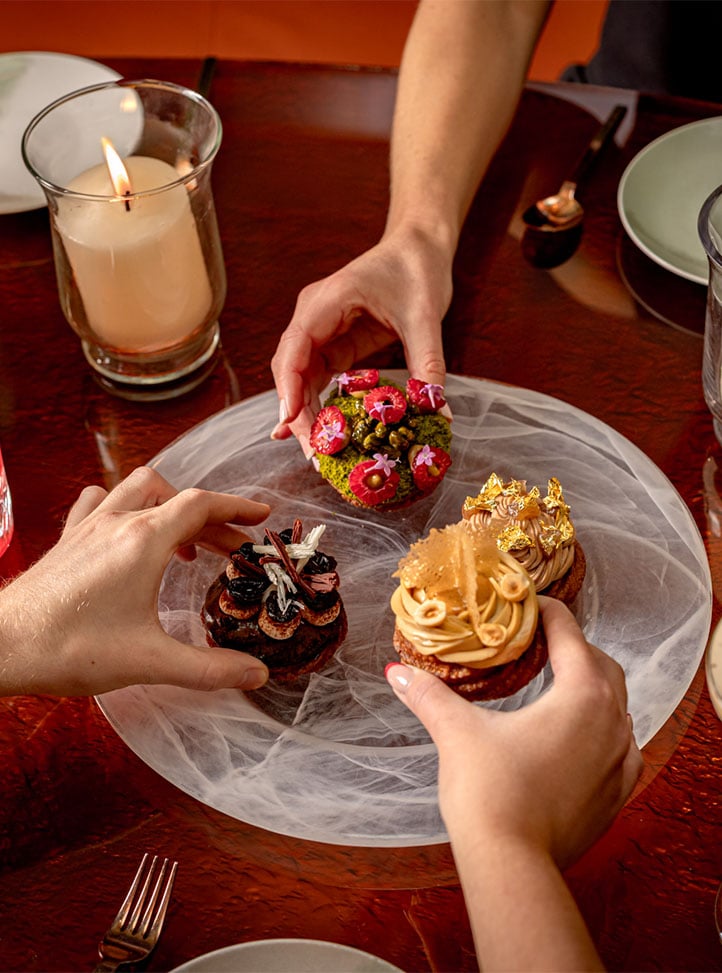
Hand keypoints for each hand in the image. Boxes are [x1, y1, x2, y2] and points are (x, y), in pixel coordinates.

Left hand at [0, 466, 270, 696]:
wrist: (2, 646)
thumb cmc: (71, 649)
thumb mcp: (150, 661)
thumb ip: (209, 668)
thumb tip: (256, 673)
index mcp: (144, 540)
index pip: (202, 505)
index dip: (238, 506)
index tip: (263, 515)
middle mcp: (118, 522)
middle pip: (176, 496)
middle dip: (211, 515)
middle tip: (233, 546)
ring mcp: (88, 527)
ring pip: (137, 488)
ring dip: (169, 502)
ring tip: (186, 536)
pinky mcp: (67, 540)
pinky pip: (99, 502)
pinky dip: (123, 506)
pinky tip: (126, 528)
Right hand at [270, 225, 452, 454]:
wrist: (420, 246)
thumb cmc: (418, 269)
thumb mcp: (426, 317)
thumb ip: (428, 365)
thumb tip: (437, 414)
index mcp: (326, 300)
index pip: (294, 348)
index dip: (289, 387)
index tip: (291, 421)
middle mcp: (314, 316)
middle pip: (290, 370)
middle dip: (297, 413)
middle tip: (314, 454)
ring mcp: (320, 331)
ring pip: (300, 379)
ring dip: (306, 415)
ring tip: (317, 454)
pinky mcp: (334, 344)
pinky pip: (318, 379)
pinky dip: (319, 406)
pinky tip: (319, 436)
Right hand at [385, 597, 641, 867]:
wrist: (513, 865)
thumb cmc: (489, 791)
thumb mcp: (456, 732)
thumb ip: (429, 695)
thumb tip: (396, 672)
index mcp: (581, 694)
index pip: (570, 634)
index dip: (547, 613)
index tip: (527, 604)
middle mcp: (612, 721)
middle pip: (601, 665)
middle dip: (573, 648)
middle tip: (537, 644)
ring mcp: (620, 760)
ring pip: (617, 706)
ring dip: (592, 689)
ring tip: (556, 686)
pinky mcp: (618, 793)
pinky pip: (622, 747)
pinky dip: (605, 730)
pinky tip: (581, 738)